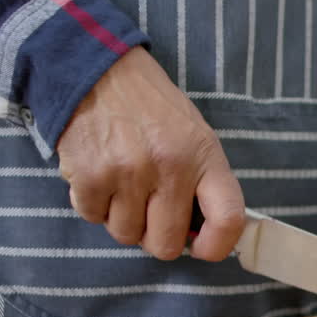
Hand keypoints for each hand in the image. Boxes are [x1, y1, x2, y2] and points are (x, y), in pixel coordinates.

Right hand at [55, 47, 245, 260]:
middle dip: (155, 236)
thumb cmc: (149, 107)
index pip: (227, 219)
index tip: (201, 247)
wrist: (96, 68)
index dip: (216, 246)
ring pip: (126, 234)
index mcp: (204, 156)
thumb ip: (202, 182)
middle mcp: (169, 167)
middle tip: (148, 211)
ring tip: (121, 183)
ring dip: (121, 218)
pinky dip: (93, 204)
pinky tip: (99, 174)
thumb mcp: (193, 134)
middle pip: (165, 244)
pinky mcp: (89, 176)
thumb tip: (200, 234)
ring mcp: (128, 173)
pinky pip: (93, 218)